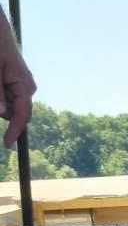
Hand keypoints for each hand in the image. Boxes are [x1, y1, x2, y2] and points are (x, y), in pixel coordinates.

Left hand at [0, 15, 35, 149]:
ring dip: (1, 104)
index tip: (7, 144)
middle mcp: (25, 87)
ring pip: (8, 105)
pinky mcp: (12, 81)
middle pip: (15, 113)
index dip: (15, 131)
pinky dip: (1, 98)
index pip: (22, 114)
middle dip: (4, 116)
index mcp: (24, 86)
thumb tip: (1, 114)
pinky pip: (6, 97)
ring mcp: (20, 84)